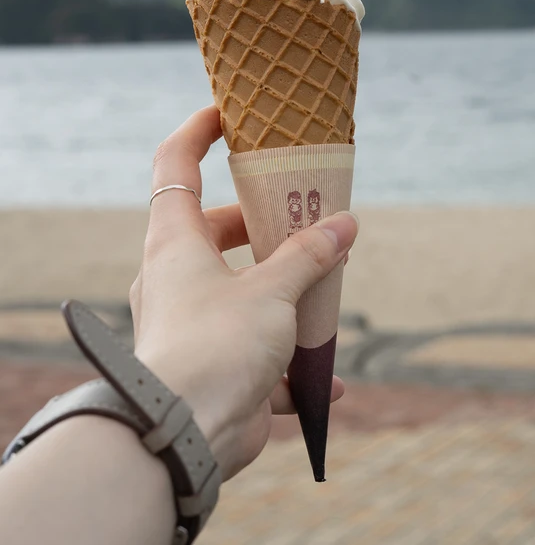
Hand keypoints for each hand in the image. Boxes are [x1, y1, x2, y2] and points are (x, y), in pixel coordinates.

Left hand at [129, 106, 358, 480]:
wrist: (181, 438)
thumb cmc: (216, 346)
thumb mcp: (271, 290)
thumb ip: (308, 255)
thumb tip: (345, 223)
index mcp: (176, 241)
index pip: (176, 164)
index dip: (200, 130)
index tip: (231, 110)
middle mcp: (176, 275)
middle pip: (220, 229)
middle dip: (269, 222)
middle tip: (313, 215)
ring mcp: (192, 322)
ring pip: (243, 290)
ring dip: (287, 291)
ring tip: (331, 287)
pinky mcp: (210, 367)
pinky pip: (255, 354)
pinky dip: (290, 365)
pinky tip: (329, 383)